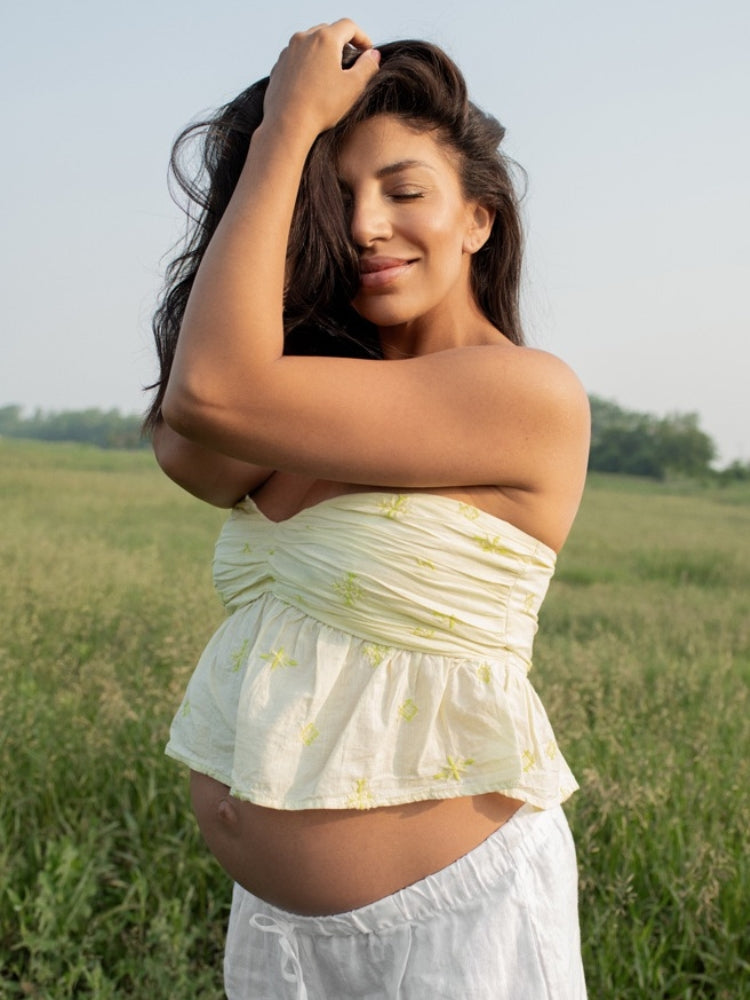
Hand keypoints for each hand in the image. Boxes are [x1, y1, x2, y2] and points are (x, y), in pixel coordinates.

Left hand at [263, 19, 379, 137]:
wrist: (288, 124)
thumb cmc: (322, 106)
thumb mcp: (354, 86)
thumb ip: (367, 66)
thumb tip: (373, 55)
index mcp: (325, 39)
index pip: (349, 26)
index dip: (362, 37)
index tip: (368, 51)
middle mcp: (303, 38)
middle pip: (328, 31)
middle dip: (342, 42)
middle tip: (351, 60)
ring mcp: (288, 51)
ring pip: (310, 43)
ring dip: (324, 52)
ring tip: (332, 72)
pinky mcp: (278, 66)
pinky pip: (297, 58)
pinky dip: (308, 63)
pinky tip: (313, 83)